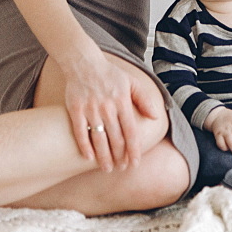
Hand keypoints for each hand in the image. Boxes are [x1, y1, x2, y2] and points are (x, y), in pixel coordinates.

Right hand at [60, 51, 161, 172]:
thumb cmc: (110, 74)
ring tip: (108, 168)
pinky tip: (89, 158)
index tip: (135, 163)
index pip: (131, 131)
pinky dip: (84, 146)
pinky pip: (80, 131)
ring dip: (104, 156)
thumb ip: (144, 99)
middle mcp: (107, 106)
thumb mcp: (131, 82)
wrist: (83, 62)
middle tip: (121, 169)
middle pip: (116, 138)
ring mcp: (91, 108)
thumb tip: (156, 117)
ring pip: (99, 138)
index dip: (134, 150)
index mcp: (122, 101)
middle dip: (120, 157)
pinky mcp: (75, 109)